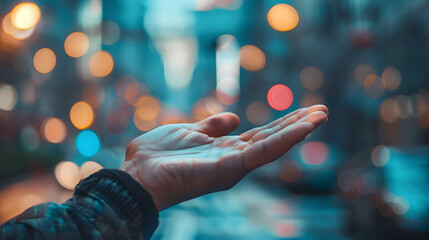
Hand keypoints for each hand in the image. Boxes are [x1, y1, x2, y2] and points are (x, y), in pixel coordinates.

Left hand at [120, 105, 327, 210]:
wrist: (138, 174)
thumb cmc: (158, 155)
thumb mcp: (188, 131)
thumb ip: (211, 126)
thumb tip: (235, 118)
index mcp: (224, 150)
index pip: (259, 136)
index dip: (281, 124)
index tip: (301, 111)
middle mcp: (233, 160)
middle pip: (271, 139)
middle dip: (296, 125)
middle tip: (321, 110)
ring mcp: (234, 165)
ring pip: (273, 145)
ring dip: (298, 130)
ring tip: (321, 114)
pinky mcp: (231, 168)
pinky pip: (263, 152)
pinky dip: (285, 139)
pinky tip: (304, 126)